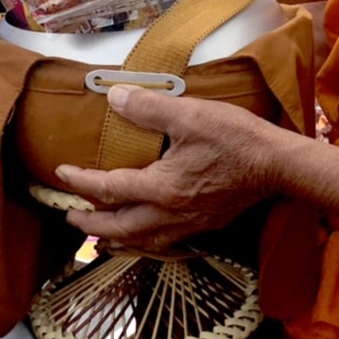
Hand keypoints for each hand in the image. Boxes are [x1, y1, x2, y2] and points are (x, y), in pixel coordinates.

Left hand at [55, 86, 287, 250]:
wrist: (277, 166)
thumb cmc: (236, 139)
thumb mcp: (189, 114)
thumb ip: (148, 107)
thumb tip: (113, 96)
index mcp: (162, 188)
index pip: (109, 189)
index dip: (81, 182)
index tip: (61, 174)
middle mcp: (171, 214)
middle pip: (119, 228)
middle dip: (90, 224)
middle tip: (69, 216)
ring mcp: (189, 224)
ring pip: (141, 242)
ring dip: (114, 239)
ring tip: (98, 236)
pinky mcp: (205, 225)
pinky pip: (163, 243)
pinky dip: (143, 243)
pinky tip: (143, 236)